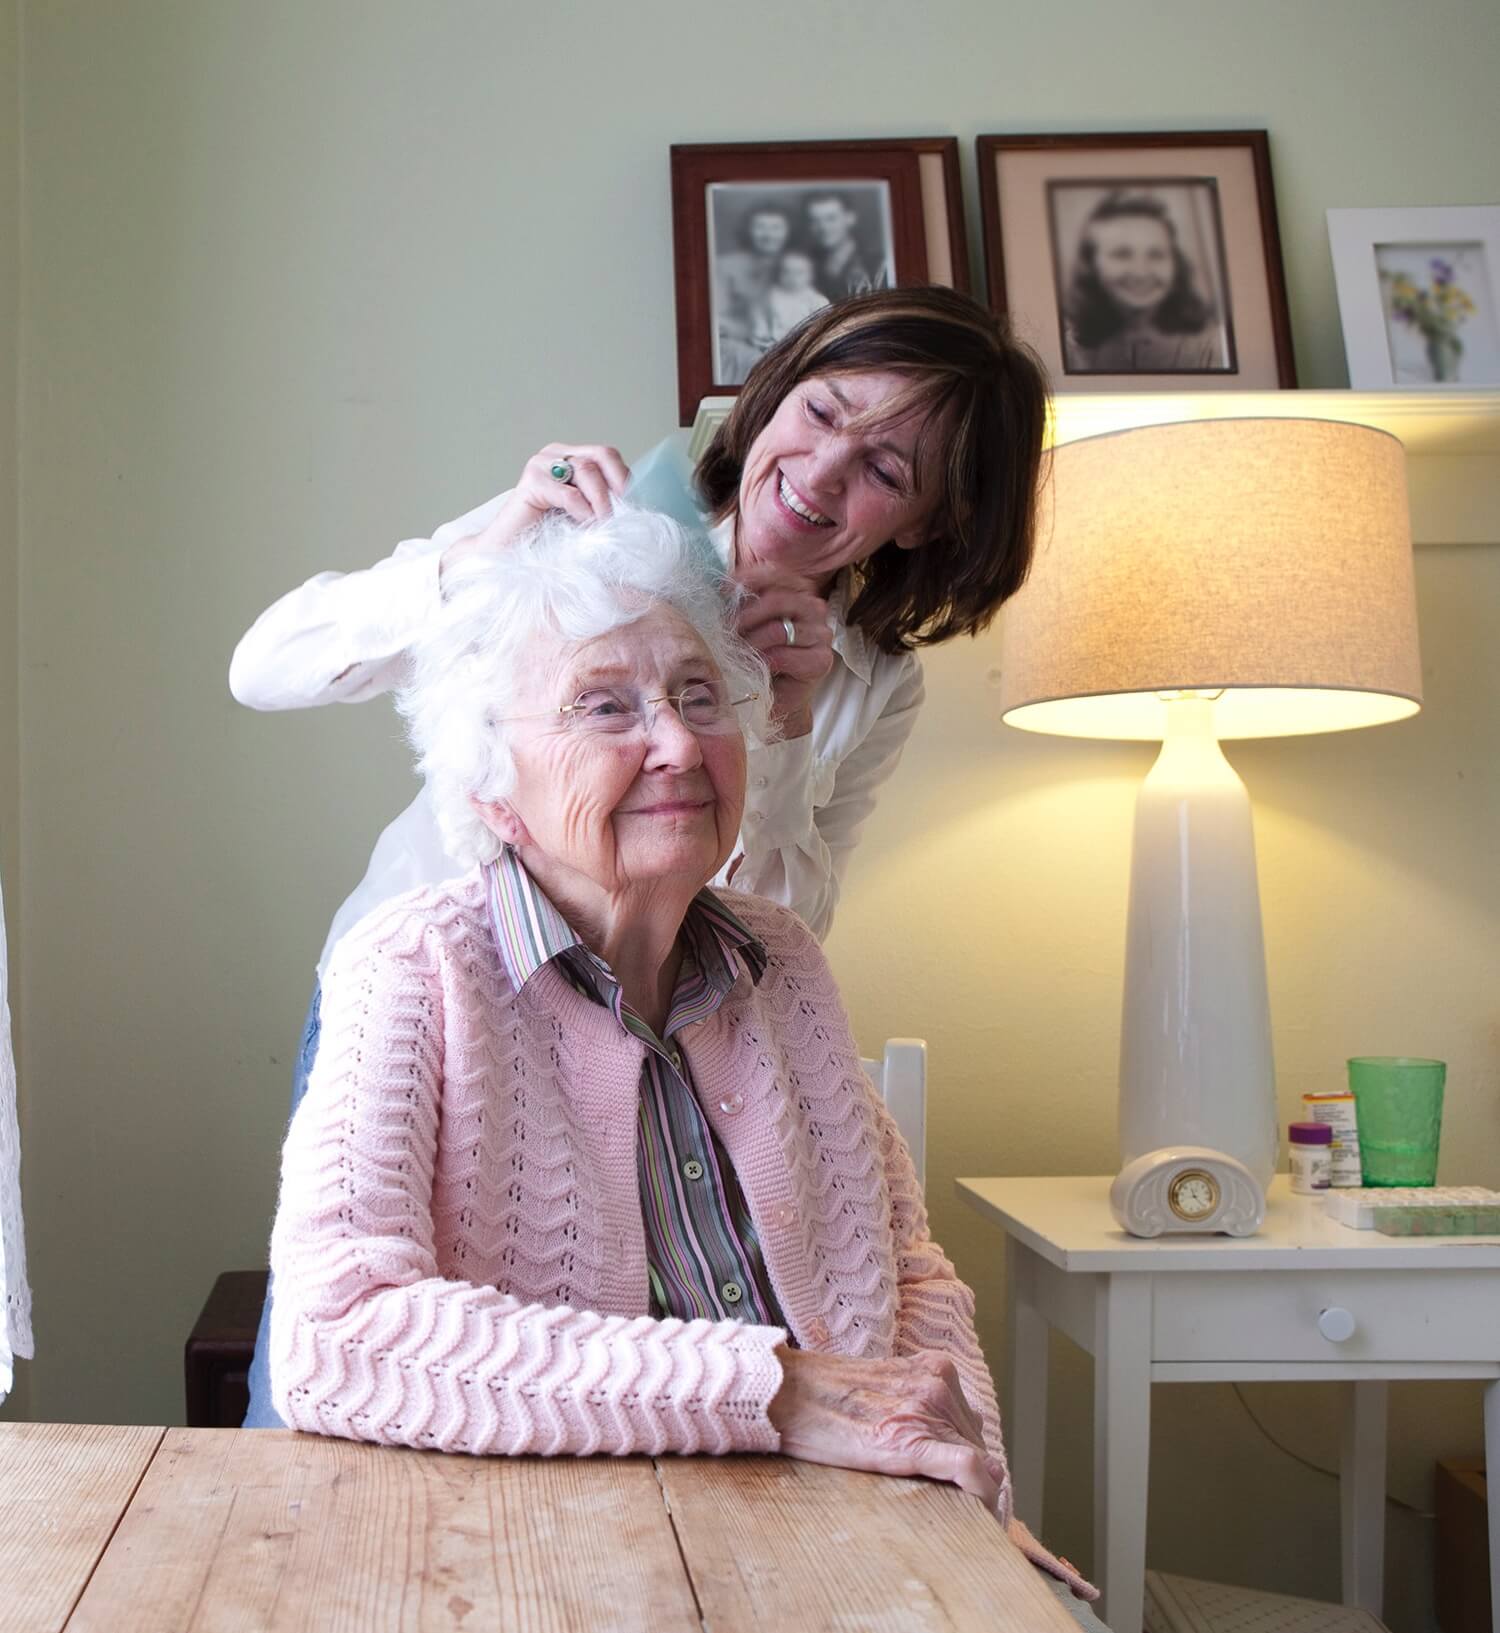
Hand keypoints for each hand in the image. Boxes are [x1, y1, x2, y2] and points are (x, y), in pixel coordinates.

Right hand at [441, 443, 628, 576]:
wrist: (509, 555)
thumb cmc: (548, 540)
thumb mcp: (587, 517)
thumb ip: (606, 503)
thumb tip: (639, 505)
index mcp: (571, 458)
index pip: (609, 456)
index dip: (627, 480)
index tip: (637, 508)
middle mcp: (556, 455)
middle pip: (602, 454)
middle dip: (619, 485)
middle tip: (625, 515)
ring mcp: (541, 464)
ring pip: (587, 470)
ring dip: (602, 502)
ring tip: (604, 526)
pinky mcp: (530, 482)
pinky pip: (569, 492)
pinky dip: (583, 511)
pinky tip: (583, 527)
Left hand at [733, 563, 833, 738]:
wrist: (771, 697)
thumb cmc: (757, 655)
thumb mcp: (747, 622)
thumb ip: (740, 602)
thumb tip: (715, 585)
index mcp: (797, 590)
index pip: (774, 575)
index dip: (745, 581)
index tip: (721, 591)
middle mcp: (814, 607)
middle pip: (776, 600)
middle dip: (743, 616)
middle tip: (723, 631)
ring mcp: (821, 634)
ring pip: (778, 629)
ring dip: (749, 642)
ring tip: (733, 652)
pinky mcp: (820, 661)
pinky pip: (784, 655)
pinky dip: (762, 661)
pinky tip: (752, 666)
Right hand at [768, 1346, 1000, 1509]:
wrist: (787, 1393)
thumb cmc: (825, 1394)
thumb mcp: (885, 1386)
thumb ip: (923, 1402)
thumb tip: (966, 1435)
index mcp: (933, 1368)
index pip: (970, 1423)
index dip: (975, 1457)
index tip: (970, 1482)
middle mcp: (937, 1385)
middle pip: (977, 1442)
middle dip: (974, 1474)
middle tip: (960, 1503)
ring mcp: (927, 1409)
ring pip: (980, 1457)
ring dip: (977, 1487)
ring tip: (963, 1512)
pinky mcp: (911, 1440)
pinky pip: (968, 1468)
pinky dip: (982, 1493)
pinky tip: (979, 1513)